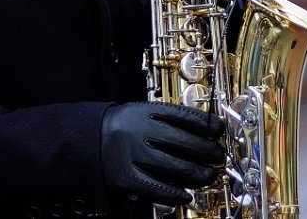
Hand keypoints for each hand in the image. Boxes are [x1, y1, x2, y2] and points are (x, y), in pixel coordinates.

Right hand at [100, 102, 223, 205]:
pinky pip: (155, 187)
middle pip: (183, 142)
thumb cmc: (121, 126)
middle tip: (219, 156)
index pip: (183, 116)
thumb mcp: (141, 112)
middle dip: (207, 150)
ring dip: (197, 174)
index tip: (220, 130)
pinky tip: (186, 195)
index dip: (206, 124)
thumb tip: (204, 132)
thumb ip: (167, 119)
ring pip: (173, 166)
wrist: (86, 140)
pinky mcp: (125, 176)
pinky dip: (173, 193)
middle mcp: (139, 131)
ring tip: (209, 176)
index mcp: (145, 111)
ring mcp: (132, 154)